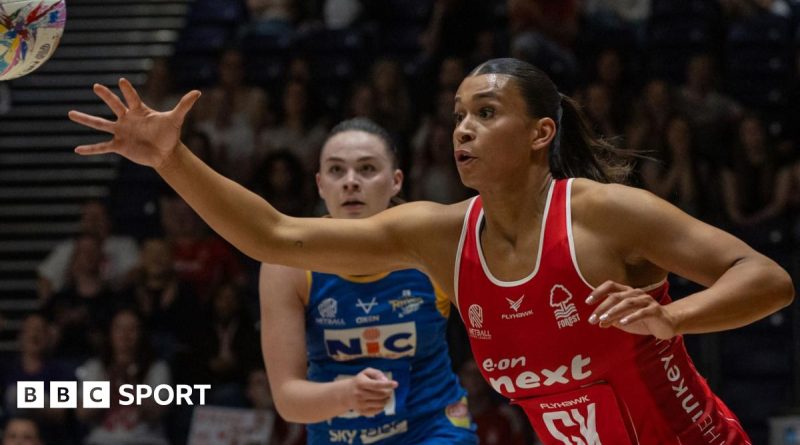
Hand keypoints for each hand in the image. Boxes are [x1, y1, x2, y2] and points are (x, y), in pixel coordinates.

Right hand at [68, 78, 200, 168]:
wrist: (165, 153)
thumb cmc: (170, 134)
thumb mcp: (176, 119)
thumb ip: (184, 105)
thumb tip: (198, 92)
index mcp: (139, 111)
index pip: (132, 97)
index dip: (127, 90)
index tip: (121, 81)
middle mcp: (127, 119)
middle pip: (114, 105)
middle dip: (106, 96)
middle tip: (96, 86)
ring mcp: (121, 132)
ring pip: (100, 124)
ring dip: (85, 119)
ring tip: (70, 113)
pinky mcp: (119, 146)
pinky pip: (102, 147)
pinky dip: (90, 149)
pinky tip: (76, 149)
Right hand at [341, 368, 397, 416]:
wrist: (346, 394)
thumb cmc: (360, 381)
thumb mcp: (366, 373)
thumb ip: (377, 374)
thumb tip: (385, 380)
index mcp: (361, 383)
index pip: (376, 385)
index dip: (387, 385)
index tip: (396, 384)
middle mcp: (359, 394)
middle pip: (380, 395)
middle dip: (388, 392)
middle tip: (389, 390)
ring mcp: (360, 404)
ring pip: (380, 403)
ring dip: (386, 399)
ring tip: (386, 396)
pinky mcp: (362, 412)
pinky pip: (377, 410)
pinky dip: (382, 406)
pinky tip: (380, 401)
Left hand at [585, 280, 677, 338]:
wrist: (666, 325)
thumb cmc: (642, 320)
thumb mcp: (623, 321)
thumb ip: (611, 320)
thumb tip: (598, 322)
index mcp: (627, 292)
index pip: (610, 286)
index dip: (598, 291)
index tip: (587, 301)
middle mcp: (636, 293)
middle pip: (616, 296)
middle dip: (602, 307)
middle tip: (592, 318)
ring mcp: (646, 301)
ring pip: (628, 303)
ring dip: (614, 311)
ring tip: (604, 319)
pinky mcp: (655, 310)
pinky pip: (642, 312)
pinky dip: (631, 317)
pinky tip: (622, 323)